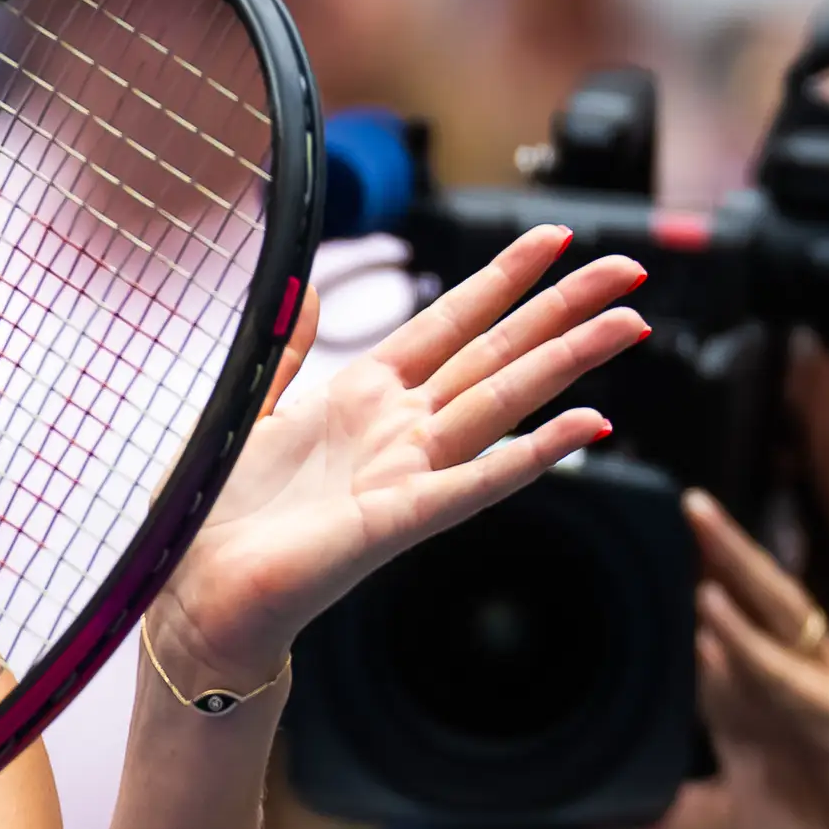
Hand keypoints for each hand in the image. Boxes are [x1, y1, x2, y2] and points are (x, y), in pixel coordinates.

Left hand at [153, 225, 653, 688]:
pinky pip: (478, 482)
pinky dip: (533, 454)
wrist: (198, 591)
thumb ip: (289, 350)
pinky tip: (586, 425)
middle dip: (562, 308)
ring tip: (630, 324)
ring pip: (502, 402)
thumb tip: (311, 289)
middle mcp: (398, 430)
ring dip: (568, 362)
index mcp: (362, 396)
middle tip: (628, 271)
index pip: (450, 321)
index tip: (555, 238)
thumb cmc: (220, 512)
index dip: (502, 278)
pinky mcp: (398, 520)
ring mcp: (406, 474)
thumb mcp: (251, 408)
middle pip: (496, 353)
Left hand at [580, 491, 828, 828]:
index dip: (678, 593)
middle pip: (750, 603)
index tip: (632, 549)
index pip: (710, 635)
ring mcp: (827, 695)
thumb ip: (664, 828)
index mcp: (756, 701)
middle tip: (677, 503)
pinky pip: (795, 678)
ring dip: (738, 570)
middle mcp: (791, 683)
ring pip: (779, 618)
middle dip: (715, 552)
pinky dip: (756, 648)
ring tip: (698, 524)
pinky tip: (720, 618)